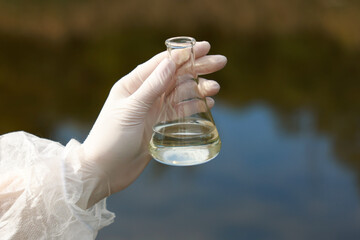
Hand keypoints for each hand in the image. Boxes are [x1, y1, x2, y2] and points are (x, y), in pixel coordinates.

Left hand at [81, 41, 226, 205]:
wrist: (104, 170)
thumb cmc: (111, 138)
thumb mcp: (131, 110)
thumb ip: (152, 87)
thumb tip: (171, 62)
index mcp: (133, 84)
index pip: (162, 64)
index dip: (183, 54)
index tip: (203, 47)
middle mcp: (145, 94)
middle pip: (176, 76)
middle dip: (197, 68)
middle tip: (221, 62)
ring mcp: (154, 110)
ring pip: (181, 94)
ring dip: (199, 88)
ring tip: (216, 87)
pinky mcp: (160, 126)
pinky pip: (181, 112)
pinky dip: (195, 106)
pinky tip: (208, 103)